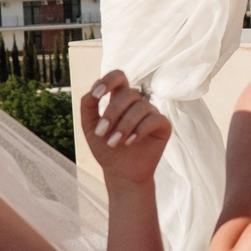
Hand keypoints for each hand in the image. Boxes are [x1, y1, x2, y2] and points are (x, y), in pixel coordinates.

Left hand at [84, 70, 172, 186]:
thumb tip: (93, 91)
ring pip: (141, 106)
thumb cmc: (105, 148)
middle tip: (101, 133)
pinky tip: (130, 142)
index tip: (97, 94)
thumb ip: (87, 106)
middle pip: (128, 93)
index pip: (118, 76)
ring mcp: (151, 113)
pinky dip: (140, 130)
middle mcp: (137, 102)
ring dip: (124, 125)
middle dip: (112, 112)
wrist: (121, 173)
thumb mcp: (89, 127)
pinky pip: (154, 118)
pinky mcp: (163, 126)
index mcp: (119, 98)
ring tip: (114, 142)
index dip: (108, 80)